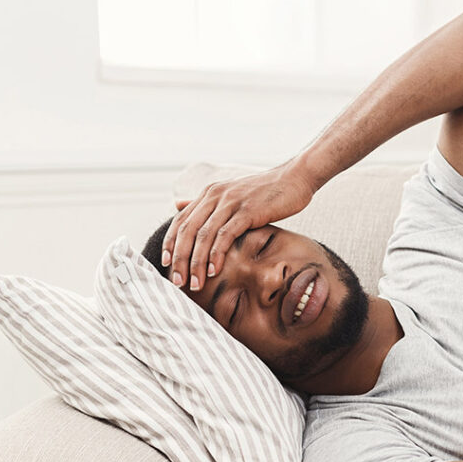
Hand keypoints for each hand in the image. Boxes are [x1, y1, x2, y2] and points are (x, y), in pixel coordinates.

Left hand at [162, 159, 315, 290]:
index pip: (180, 221)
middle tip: (177, 282)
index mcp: (210, 194)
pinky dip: (217, 254)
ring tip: (195, 283)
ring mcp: (231, 203)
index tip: (167, 266)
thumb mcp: (232, 194)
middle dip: (180, 259)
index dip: (170, 244)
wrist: (295, 178)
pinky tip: (214, 270)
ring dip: (196, 262)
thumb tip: (178, 205)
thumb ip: (205, 203)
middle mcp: (215, 196)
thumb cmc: (267, 191)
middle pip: (187, 231)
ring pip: (203, 236)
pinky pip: (225, 235)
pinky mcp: (247, 211)